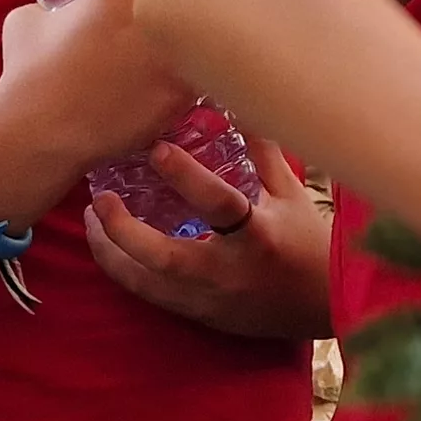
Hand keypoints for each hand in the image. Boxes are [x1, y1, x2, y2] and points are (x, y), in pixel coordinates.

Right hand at [0, 0, 203, 191]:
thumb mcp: (25, 24)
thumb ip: (47, 8)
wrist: (39, 133)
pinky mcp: (178, 99)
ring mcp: (167, 62)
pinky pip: (207, 77)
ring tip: (221, 23)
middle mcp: (149, 21)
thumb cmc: (27, 75)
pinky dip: (209, 73)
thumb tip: (49, 11)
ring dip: (217, 25)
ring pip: (212, 30)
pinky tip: (211, 73)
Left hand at [82, 140, 332, 338]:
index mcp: (258, 235)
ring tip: (93, 218)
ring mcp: (211, 300)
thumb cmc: (311, 243)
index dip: (186, 176)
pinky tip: (110, 248)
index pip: (219, 204)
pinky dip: (125, 270)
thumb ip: (261, 152)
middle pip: (164, 258)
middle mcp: (230, 272)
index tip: (157, 149)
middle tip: (98, 198)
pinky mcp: (201, 316)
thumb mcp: (291, 193)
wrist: (328, 306)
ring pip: (146, 283)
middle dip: (122, 231)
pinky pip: (151, 296)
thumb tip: (239, 105)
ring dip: (111, 252)